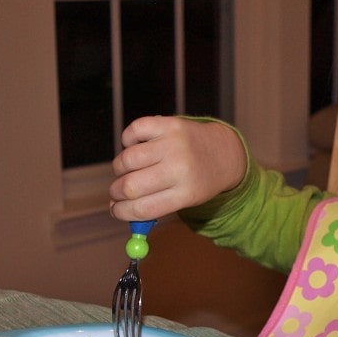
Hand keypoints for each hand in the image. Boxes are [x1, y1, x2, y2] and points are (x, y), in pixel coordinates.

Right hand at [109, 116, 245, 221]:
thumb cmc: (195, 180)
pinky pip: (133, 130)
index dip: (122, 212)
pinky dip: (128, 140)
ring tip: (127, 169)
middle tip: (117, 191)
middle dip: (116, 191)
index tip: (115, 210)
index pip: (143, 209)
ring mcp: (174, 144)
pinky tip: (137, 146)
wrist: (222, 152)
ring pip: (128, 159)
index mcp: (185, 194)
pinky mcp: (169, 124)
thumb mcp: (183, 200)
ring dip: (119, 167)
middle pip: (131, 186)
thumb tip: (115, 208)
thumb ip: (151, 206)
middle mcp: (180, 168)